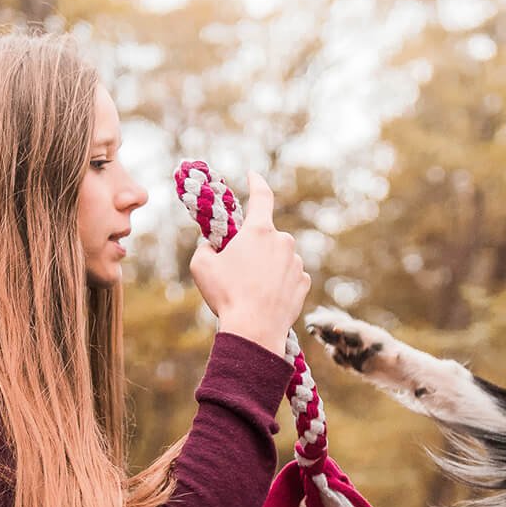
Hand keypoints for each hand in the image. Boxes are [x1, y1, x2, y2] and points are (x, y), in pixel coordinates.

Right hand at [189, 171, 310, 356]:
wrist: (254, 331)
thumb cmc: (227, 296)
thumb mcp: (201, 265)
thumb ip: (206, 247)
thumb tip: (213, 246)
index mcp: (259, 231)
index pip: (262, 196)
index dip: (256, 182)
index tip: (252, 175)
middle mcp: (283, 241)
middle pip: (265, 236)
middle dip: (253, 247)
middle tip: (237, 269)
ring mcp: (296, 263)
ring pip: (278, 258)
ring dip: (266, 267)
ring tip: (250, 291)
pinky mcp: (304, 283)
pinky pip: (289, 276)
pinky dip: (278, 283)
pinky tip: (265, 299)